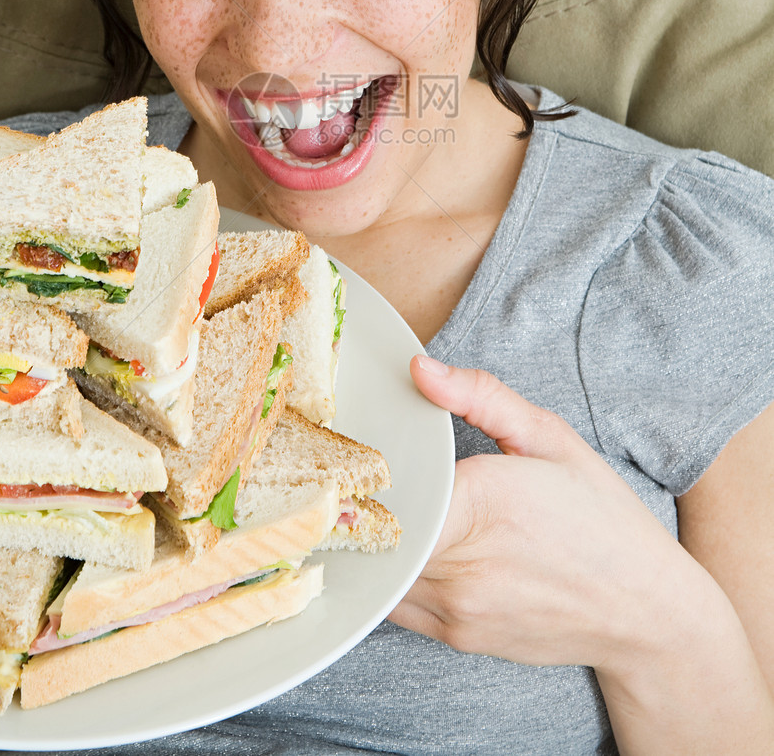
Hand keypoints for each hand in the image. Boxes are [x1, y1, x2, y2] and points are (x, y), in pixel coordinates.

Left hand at [389, 356, 701, 670]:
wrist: (646, 613)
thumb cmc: (603, 520)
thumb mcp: (552, 440)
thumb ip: (481, 395)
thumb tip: (420, 368)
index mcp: (486, 502)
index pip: (394, 482)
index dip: (371, 463)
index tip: (366, 444)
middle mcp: (465, 564)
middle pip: (375, 525)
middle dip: (363, 496)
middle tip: (359, 469)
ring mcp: (457, 609)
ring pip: (379, 565)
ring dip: (374, 533)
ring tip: (379, 503)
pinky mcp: (455, 637)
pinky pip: (393, 599)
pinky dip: (389, 568)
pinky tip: (407, 541)